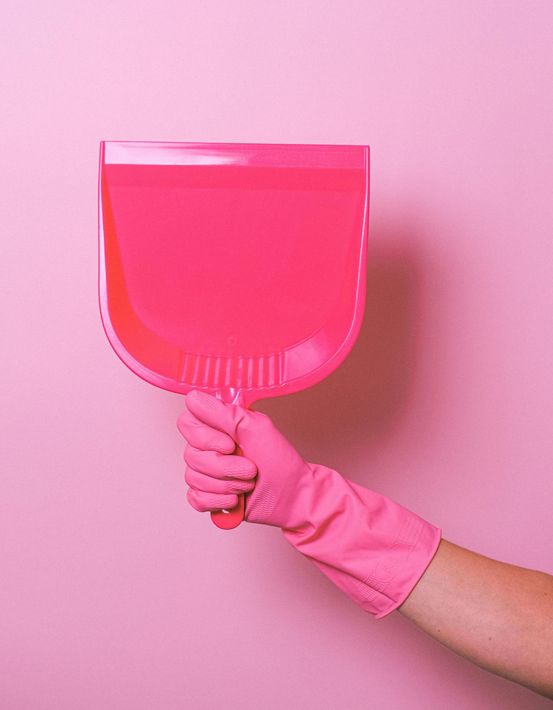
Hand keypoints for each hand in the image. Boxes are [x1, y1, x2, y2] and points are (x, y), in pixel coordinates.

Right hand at [176, 389, 316, 528]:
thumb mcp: (256, 429)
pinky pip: (195, 498)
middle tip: (250, 467)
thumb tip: (193, 398)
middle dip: (225, 466)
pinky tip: (236, 498)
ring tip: (248, 483)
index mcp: (218, 426)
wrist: (292, 497)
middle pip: (191, 454)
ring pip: (193, 478)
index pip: (187, 423)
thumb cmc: (280, 461)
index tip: (230, 444)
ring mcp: (205, 472)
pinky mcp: (206, 495)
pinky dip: (218, 501)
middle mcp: (207, 447)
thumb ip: (224, 413)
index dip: (206, 438)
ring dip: (227, 484)